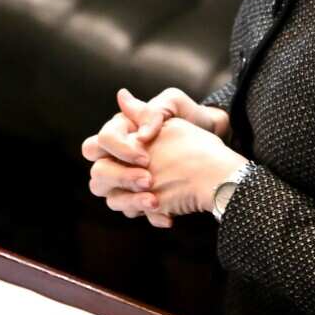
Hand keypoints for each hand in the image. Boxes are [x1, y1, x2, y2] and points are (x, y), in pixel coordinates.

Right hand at [80, 88, 232, 227]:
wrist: (215, 145)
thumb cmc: (192, 119)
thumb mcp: (175, 104)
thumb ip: (148, 106)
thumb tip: (122, 98)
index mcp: (122, 133)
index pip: (101, 142)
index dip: (119, 150)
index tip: (146, 156)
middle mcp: (119, 159)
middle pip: (98, 174)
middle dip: (121, 178)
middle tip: (148, 179)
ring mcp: (129, 182)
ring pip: (112, 198)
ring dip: (131, 202)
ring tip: (156, 202)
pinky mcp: (144, 199)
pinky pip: (136, 214)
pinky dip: (152, 216)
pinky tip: (168, 216)